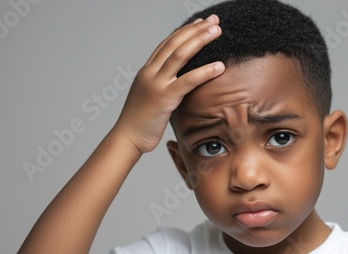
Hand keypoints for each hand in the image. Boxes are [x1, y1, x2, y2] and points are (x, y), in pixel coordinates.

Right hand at [113, 14, 224, 153]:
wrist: (127, 139)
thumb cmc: (140, 122)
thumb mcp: (151, 97)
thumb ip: (163, 86)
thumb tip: (178, 83)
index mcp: (147, 71)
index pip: (167, 43)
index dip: (185, 31)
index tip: (200, 23)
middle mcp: (150, 73)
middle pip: (175, 43)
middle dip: (196, 29)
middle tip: (214, 21)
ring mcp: (156, 84)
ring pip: (180, 55)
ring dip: (201, 40)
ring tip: (218, 31)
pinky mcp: (164, 98)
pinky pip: (188, 81)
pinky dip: (205, 71)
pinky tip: (220, 66)